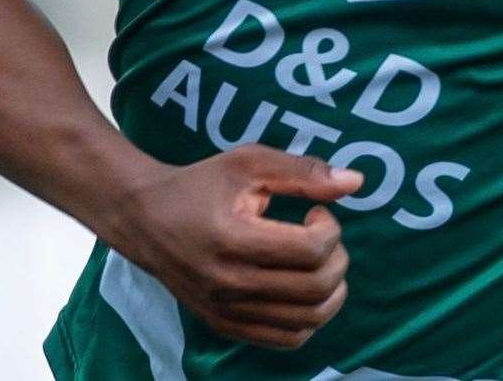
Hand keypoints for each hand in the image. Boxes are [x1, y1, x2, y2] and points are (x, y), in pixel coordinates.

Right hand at [107, 145, 362, 349]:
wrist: (146, 220)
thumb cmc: (200, 185)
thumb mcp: (248, 163)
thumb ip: (302, 171)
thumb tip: (356, 182)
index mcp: (233, 240)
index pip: (311, 250)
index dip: (330, 228)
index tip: (315, 212)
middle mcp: (229, 285)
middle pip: (316, 288)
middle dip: (338, 258)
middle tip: (322, 236)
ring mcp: (227, 312)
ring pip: (308, 320)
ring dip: (332, 290)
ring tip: (318, 261)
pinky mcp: (225, 326)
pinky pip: (287, 339)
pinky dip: (309, 317)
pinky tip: (302, 286)